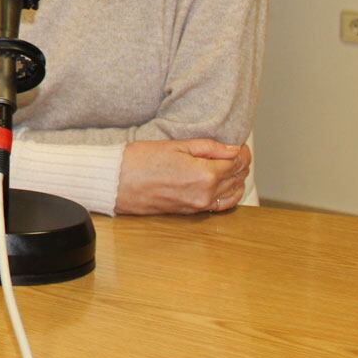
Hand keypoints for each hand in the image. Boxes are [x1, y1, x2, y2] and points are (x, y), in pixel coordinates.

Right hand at [116, 138, 251, 214]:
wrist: (115, 183)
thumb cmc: (138, 161)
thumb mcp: (175, 145)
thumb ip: (208, 148)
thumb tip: (233, 150)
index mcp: (204, 175)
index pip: (237, 162)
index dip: (241, 151)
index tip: (239, 145)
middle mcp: (205, 194)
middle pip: (237, 178)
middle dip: (240, 164)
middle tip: (235, 152)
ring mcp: (198, 205)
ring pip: (232, 194)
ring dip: (236, 180)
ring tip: (230, 167)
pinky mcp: (190, 212)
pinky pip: (219, 206)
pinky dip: (227, 195)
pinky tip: (223, 186)